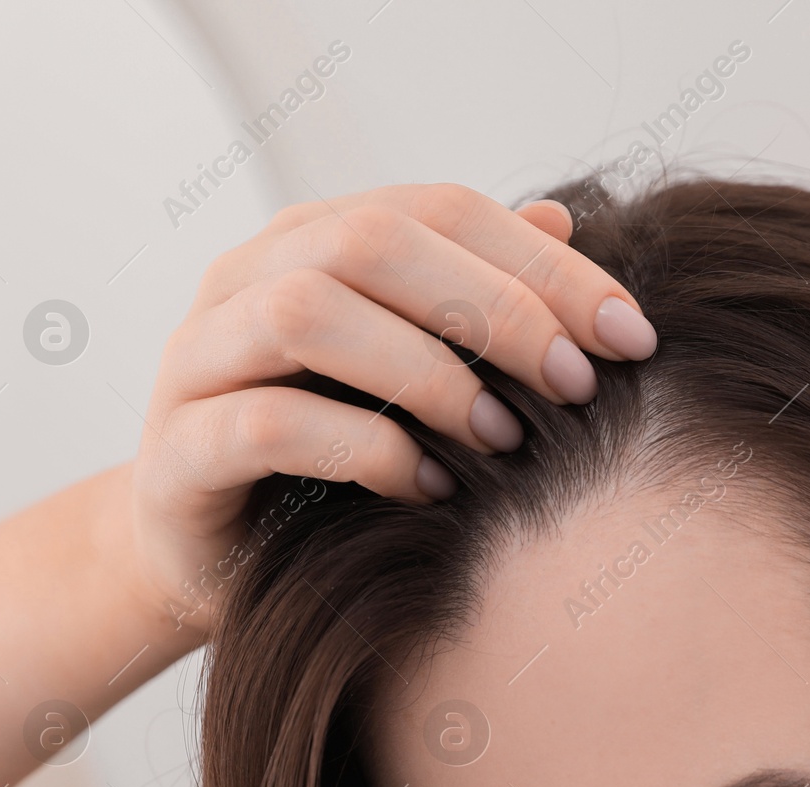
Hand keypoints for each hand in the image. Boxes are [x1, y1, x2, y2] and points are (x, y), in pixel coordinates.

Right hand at [125, 182, 657, 636]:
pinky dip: (364, 451)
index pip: (441, 208)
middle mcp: (247, 277)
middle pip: (371, 239)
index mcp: (315, 240)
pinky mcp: (176, 450)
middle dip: (493, 308)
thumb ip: (475, 294)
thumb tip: (564, 219)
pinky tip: (429, 488)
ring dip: (425, 374)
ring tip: (502, 439)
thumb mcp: (418, 370)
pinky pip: (265, 424)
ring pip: (305, 314)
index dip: (545, 263)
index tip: (632, 335)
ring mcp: (199, 358)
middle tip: (574, 384)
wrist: (216, 554)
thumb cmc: (335, 455)